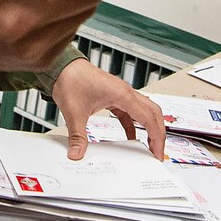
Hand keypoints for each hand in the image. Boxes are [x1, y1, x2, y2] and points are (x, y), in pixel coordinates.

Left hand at [52, 57, 168, 161]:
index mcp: (122, 95)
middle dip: (159, 133)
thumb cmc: (70, 80)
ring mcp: (122, 93)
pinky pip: (131, 112)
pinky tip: (131, 138)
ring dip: (149, 128)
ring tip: (149, 147)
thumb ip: (77, 136)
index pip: (149, 118)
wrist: (62, 66)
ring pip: (145, 111)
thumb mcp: (74, 113)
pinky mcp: (115, 96)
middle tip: (157, 153)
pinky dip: (135, 125)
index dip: (157, 137)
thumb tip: (77, 154)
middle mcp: (126, 92)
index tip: (157, 153)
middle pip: (153, 113)